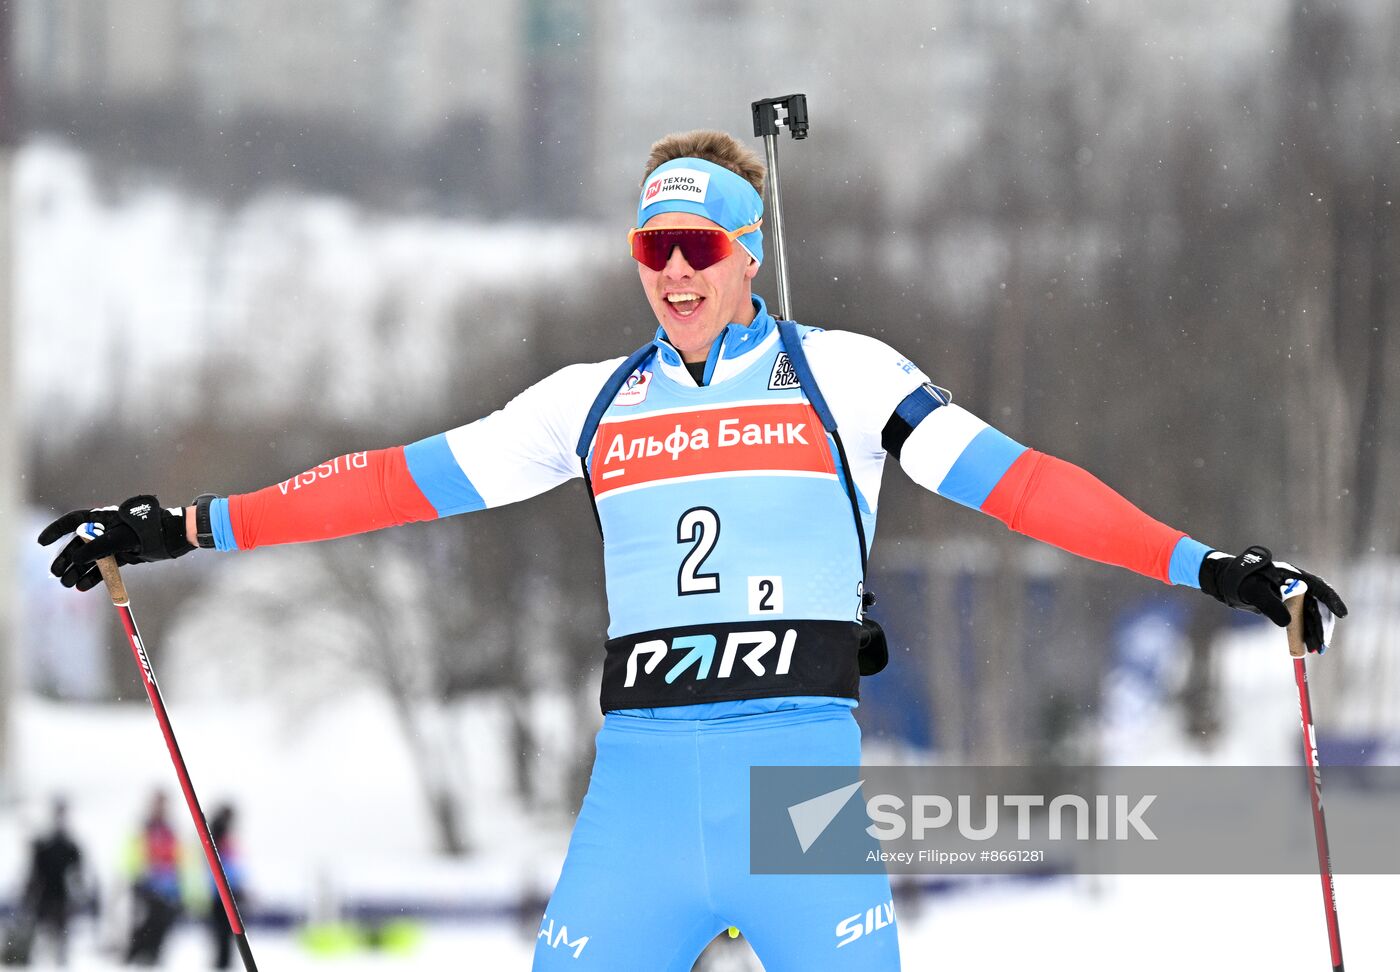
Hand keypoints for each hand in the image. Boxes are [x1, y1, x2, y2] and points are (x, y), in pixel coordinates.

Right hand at [38, 495, 193, 590]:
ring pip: (90, 558)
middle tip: (56, 574)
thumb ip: (98, 548)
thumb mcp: (122, 539)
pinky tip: (82, 587)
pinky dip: (94, 577)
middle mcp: (106, 530)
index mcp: (104, 518)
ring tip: (67, 584)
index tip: (41, 543)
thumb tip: (76, 559)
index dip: (56, 531)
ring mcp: (115, 543)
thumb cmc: (149, 531)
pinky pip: (104, 567)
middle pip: (79, 545)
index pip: (73, 521)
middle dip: (66, 559)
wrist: (173, 537)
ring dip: (77, 571)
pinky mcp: (124, 555)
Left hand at [1199, 545, 1347, 652]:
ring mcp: (1293, 596)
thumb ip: (1271, 606)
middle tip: (1322, 645)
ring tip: (1315, 651)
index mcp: (1292, 575)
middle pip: (1317, 606)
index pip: (1319, 587)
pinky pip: (1301, 621)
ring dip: (1314, 633)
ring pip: (1310, 616)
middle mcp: (1296, 585)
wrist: (1226, 583)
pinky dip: (1305, 633)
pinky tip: (1308, 647)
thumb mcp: (1254, 592)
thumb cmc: (1240, 581)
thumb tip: (1287, 624)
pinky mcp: (1286, 607)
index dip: (1332, 601)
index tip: (1343, 614)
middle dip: (1321, 626)